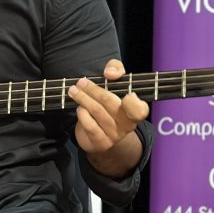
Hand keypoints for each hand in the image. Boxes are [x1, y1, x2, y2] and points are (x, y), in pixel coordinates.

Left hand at [67, 59, 148, 177]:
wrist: (100, 135)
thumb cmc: (108, 104)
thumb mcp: (115, 83)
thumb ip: (116, 69)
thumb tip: (110, 73)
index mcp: (135, 110)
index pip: (140, 109)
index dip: (134, 103)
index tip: (128, 95)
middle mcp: (127, 125)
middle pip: (110, 102)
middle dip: (93, 89)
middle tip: (80, 82)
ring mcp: (114, 135)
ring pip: (97, 112)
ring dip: (83, 98)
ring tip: (73, 91)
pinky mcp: (101, 143)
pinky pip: (89, 125)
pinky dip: (81, 114)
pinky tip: (79, 108)